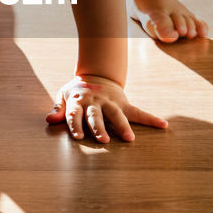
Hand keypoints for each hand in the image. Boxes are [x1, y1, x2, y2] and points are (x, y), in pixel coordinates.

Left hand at [45, 74, 166, 142]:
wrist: (96, 72)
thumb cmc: (77, 90)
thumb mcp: (64, 95)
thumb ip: (58, 108)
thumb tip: (49, 119)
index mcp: (79, 100)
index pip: (75, 114)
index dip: (76, 125)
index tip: (79, 137)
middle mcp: (95, 101)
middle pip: (96, 115)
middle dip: (99, 127)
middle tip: (103, 140)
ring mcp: (110, 102)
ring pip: (117, 114)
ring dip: (123, 126)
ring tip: (129, 138)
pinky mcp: (123, 103)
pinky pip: (138, 112)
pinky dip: (151, 119)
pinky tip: (163, 125)